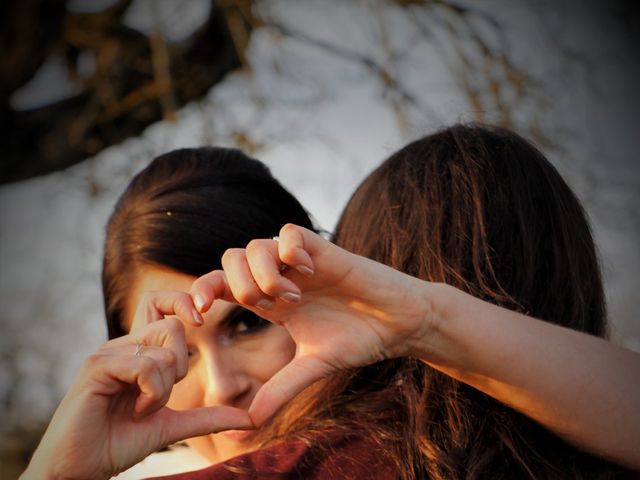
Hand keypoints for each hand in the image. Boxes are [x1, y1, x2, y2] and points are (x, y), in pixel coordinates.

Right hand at [22, 308, 251, 479]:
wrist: (81, 469)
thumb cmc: (119, 443)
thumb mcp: (172, 426)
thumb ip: (207, 417)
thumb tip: (249, 418)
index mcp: (138, 351)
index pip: (159, 301)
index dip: (183, 301)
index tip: (201, 319)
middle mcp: (122, 345)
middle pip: (174, 327)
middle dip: (180, 368)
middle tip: (158, 397)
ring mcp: (108, 353)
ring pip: (164, 352)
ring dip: (162, 392)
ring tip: (140, 411)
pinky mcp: (96, 366)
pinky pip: (145, 366)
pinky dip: (151, 395)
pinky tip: (134, 413)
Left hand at [190, 224, 438, 425]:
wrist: (398, 323)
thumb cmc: (359, 340)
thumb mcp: (312, 368)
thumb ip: (279, 390)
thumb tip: (246, 425)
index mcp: (271, 302)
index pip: (221, 285)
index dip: (201, 293)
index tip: (196, 315)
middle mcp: (280, 277)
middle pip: (229, 260)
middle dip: (238, 286)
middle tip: (269, 308)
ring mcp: (299, 261)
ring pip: (254, 246)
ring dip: (264, 274)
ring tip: (292, 296)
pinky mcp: (322, 248)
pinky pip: (288, 232)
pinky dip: (290, 251)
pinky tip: (308, 272)